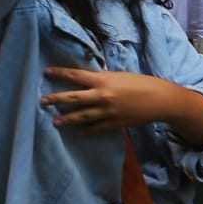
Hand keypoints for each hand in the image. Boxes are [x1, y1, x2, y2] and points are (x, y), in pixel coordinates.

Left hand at [42, 66, 190, 133]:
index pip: (76, 75)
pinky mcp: (115, 123)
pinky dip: (88, 130)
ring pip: (82, 116)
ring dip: (68, 119)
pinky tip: (80, 131)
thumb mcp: (119, 75)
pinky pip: (97, 128)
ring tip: (55, 123)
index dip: (60, 73)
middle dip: (56, 99)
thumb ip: (103, 77)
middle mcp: (102, 96)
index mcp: (103, 80)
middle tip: (42, 101)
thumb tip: (90, 76)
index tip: (47, 72)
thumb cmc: (141, 83)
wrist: (160, 100)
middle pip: (73, 98)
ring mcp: (108, 111)